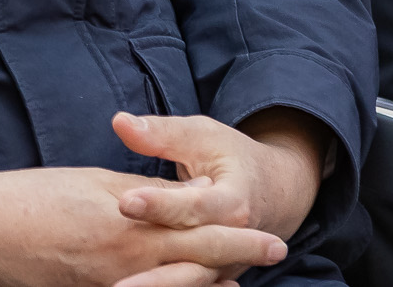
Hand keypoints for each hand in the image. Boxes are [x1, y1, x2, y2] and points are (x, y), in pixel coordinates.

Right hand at [0, 159, 287, 286]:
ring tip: (239, 279)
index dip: (235, 231)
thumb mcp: (92, 184)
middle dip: (236, 258)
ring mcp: (108, 285)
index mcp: (126, 222)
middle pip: (194, 261)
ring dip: (209, 280)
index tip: (267, 230)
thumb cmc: (32, 198)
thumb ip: (136, 196)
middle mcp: (124, 259)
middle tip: (274, 253)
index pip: (194, 226)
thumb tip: (173, 202)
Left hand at [110, 110, 326, 286]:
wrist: (277, 192)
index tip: (126, 202)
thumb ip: (163, 133)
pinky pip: (186, 285)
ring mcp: (225, 263)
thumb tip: (120, 123)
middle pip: (192, 254)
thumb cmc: (233, 157)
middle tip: (115, 274)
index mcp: (233, 201)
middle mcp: (233, 239)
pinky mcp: (213, 274)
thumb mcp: (204, 136)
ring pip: (189, 279)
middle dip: (154, 264)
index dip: (161, 204)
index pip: (194, 206)